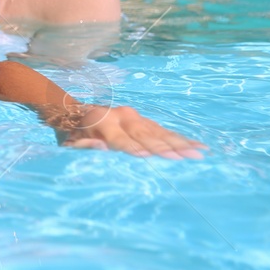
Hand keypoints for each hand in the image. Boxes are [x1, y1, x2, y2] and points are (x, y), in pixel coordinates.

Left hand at [54, 105, 205, 158]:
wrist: (74, 112)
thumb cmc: (72, 134)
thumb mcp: (69, 143)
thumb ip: (83, 146)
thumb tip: (100, 147)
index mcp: (101, 122)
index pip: (121, 139)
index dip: (135, 148)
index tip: (151, 157)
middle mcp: (121, 116)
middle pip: (146, 135)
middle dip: (167, 147)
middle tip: (188, 157)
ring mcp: (134, 116)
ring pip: (159, 131)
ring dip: (180, 142)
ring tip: (200, 152)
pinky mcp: (144, 120)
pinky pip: (163, 130)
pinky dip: (180, 138)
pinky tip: (197, 144)